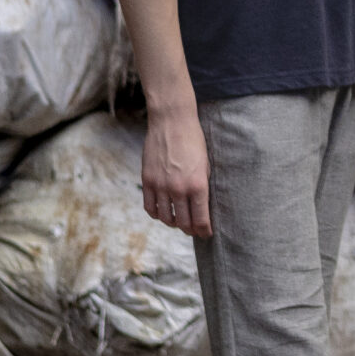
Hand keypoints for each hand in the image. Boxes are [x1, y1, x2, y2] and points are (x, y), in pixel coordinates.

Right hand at [142, 104, 211, 237]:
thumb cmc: (194, 141)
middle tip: (194, 230)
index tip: (207, 233)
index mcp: (198, 185)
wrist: (172, 121)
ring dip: (173, 223)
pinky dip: (157, 214)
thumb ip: (203, 186)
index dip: (204, 230)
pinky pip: (150, 207)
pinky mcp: (148, 181)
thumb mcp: (206, 164)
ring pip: (165, 218)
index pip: (200, 219)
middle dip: (190, 230)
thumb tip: (202, 207)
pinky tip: (163, 213)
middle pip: (183, 222)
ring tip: (179, 222)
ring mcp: (161, 186)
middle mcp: (179, 189)